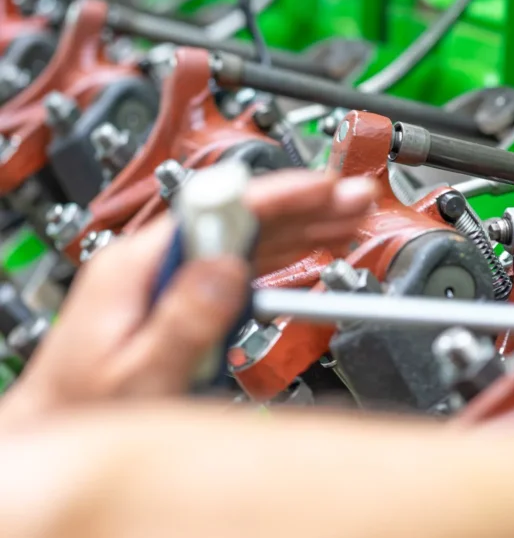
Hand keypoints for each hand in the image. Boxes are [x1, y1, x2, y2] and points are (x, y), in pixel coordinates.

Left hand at [0, 170, 376, 426]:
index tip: (319, 188)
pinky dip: (283, 252)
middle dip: (303, 206)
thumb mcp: (138, 375)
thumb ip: (185, 322)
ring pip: (246, 235)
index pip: (216, 209)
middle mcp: (152, 261)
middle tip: (354, 200)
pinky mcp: (182, 292)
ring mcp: (168, 274)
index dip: (276, 195)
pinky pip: (240, 260)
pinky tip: (311, 245)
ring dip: (302, 226)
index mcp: (135, 266)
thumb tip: (230, 267)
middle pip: (239, 216)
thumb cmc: (86, 410)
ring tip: (349, 218)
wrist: (56, 427)